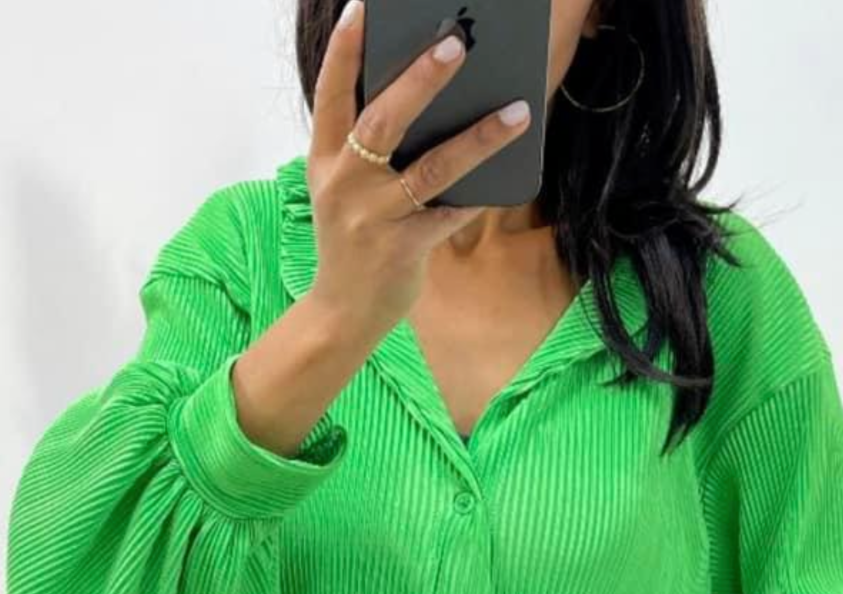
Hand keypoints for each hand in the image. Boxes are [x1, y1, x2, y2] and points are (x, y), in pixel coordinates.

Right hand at [305, 0, 533, 336]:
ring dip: (477, 138)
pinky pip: (449, 214)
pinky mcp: (401, 249)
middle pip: (381, 120)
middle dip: (419, 79)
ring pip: (429, 168)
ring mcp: (372, 218)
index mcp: (326, 162)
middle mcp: (344, 184)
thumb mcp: (344, 193)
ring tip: (516, 113)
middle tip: (457, 44)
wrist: (342, 313)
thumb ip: (370, 154)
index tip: (366, 9)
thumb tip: (432, 108)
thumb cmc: (352, 243)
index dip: (347, 51)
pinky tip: (508, 175)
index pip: (332, 96)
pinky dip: (478, 195)